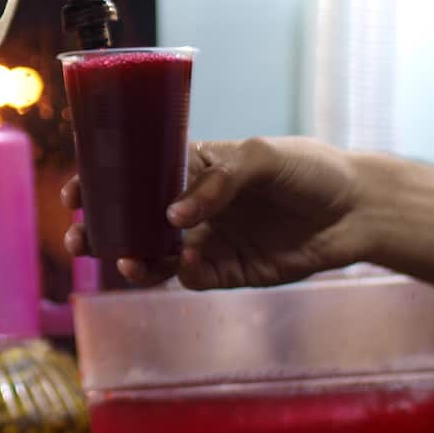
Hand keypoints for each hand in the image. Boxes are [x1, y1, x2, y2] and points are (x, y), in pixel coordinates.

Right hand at [63, 137, 373, 288]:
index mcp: (191, 166)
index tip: (73, 194)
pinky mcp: (229, 271)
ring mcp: (207, 238)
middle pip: (132, 218)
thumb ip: (218, 179)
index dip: (100, 181)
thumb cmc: (310, 169)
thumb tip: (174, 216)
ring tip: (123, 259)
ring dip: (132, 258)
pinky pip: (192, 277)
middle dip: (100, 229)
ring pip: (154, 253)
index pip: (134, 171)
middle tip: (79, 240)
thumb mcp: (261, 155)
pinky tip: (185, 265)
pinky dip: (181, 273)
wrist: (359, 210)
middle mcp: (192, 203)